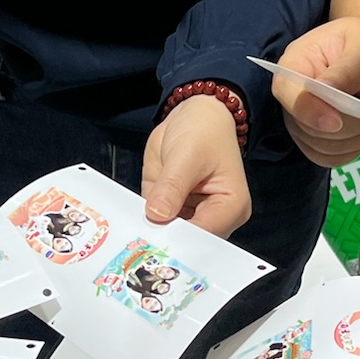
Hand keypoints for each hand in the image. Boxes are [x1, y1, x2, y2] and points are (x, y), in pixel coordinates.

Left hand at [142, 96, 251, 236]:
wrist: (195, 115)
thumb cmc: (204, 130)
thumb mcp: (186, 155)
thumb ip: (172, 186)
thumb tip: (157, 215)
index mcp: (231, 206)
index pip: (204, 234)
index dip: (179, 239)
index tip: (154, 241)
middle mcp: (214, 216)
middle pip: (188, 240)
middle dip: (163, 240)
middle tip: (137, 243)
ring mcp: (191, 214)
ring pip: (169, 234)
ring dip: (150, 233)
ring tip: (131, 235)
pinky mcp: (171, 209)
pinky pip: (155, 222)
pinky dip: (142, 222)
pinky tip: (129, 223)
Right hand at [272, 16, 359, 166]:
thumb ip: (347, 70)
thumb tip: (325, 91)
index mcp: (295, 63)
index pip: (287, 93)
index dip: (308, 111)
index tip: (336, 121)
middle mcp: (292, 94)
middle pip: (307, 128)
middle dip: (347, 125)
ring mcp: (301, 119)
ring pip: (320, 147)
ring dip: (355, 137)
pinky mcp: (315, 139)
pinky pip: (329, 158)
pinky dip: (352, 149)